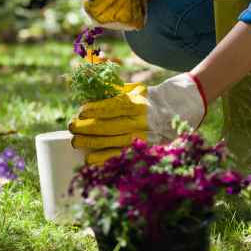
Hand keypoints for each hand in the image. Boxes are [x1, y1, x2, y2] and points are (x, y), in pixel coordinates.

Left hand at [69, 73, 206, 164]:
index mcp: (139, 103)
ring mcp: (143, 137)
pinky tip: (90, 160)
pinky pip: (121, 155)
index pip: (114, 106)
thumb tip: (89, 94)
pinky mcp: (143, 149)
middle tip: (71, 127)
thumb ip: (115, 92)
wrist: (179, 112)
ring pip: (112, 142)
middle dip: (87, 127)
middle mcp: (141, 121)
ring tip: (76, 141)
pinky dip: (104, 159)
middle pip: (110, 126)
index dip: (96, 109)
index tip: (80, 111)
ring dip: (91, 143)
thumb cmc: (150, 99)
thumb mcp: (136, 90)